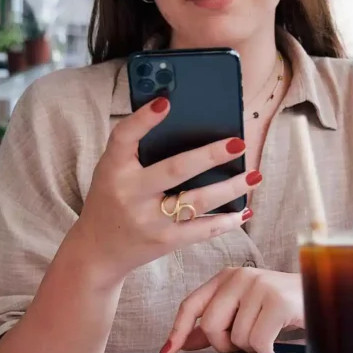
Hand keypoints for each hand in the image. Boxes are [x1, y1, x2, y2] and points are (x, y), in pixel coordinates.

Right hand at [71, 97, 262, 283]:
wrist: (98, 250)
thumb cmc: (111, 197)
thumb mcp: (112, 170)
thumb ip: (137, 148)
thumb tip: (182, 119)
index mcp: (113, 168)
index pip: (124, 137)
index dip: (143, 119)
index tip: (166, 102)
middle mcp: (130, 193)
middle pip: (174, 170)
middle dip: (210, 156)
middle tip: (239, 143)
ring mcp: (148, 220)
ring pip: (197, 201)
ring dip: (230, 188)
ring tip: (254, 174)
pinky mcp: (164, 241)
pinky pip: (201, 230)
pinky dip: (226, 221)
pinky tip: (244, 210)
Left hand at [162, 268, 303, 352]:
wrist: (323, 297)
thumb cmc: (281, 306)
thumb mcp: (244, 310)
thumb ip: (216, 322)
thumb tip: (184, 341)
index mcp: (227, 277)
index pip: (192, 304)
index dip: (178, 330)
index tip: (168, 350)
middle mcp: (240, 276)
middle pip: (210, 325)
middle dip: (224, 344)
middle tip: (243, 343)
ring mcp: (260, 286)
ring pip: (236, 337)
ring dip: (251, 347)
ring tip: (266, 333)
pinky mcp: (278, 301)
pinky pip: (257, 341)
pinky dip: (266, 349)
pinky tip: (276, 338)